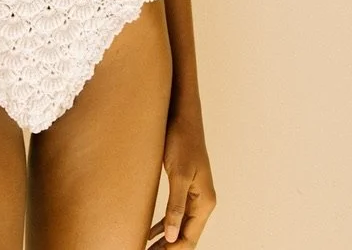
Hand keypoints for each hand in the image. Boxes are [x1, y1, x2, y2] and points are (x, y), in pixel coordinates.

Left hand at [147, 110, 215, 248]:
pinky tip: (150, 233)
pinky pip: (175, 213)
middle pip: (185, 235)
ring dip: (165, 239)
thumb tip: (172, 237)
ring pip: (179, 226)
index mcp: (204, 201)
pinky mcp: (184, 186)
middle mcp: (202, 201)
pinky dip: (163, 225)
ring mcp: (193, 194)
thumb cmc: (182, 141)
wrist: (182, 116)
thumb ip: (176, 206)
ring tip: (146, 249)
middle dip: (168, 248)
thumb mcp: (178, 174)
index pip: (189, 237)